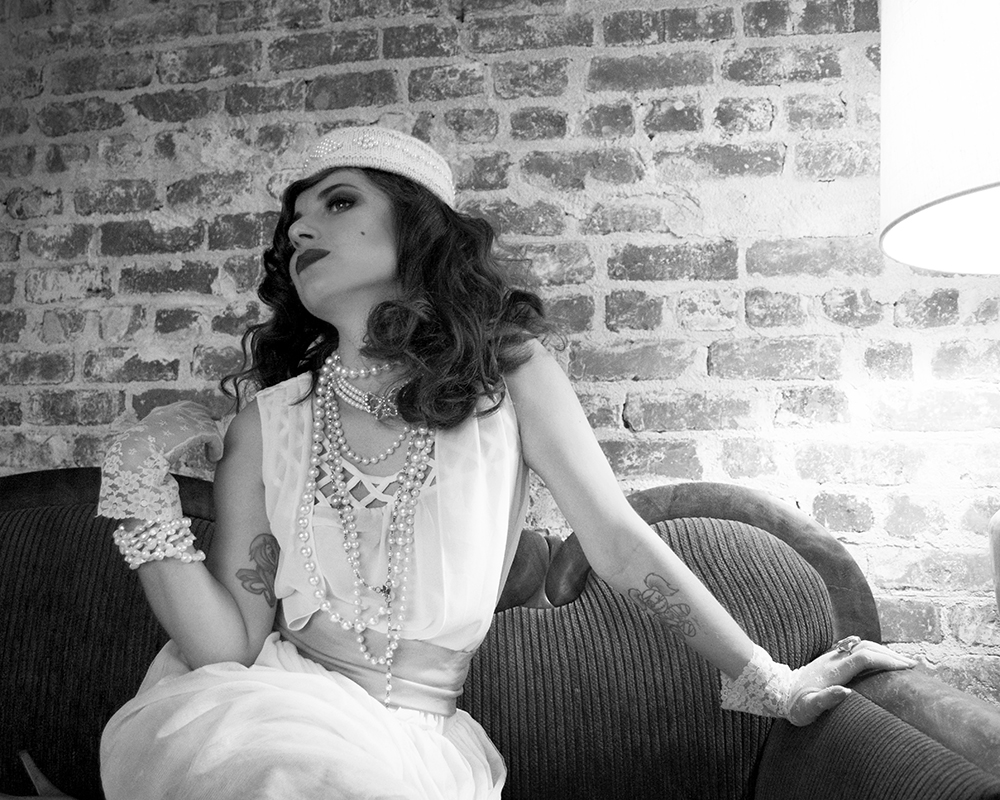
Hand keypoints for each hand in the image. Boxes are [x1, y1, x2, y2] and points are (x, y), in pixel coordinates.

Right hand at [98, 401, 224, 520]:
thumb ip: (156, 442)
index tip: (204, 422)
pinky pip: (213, 436)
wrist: (134, 456)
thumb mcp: (145, 444)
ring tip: (212, 456)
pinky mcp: (196, 429)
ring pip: (208, 424)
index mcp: (160, 414)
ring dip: (213, 441)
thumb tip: (158, 457)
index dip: (196, 413)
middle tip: (214, 434)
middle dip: (208, 421)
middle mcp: (174, 412)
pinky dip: (216, 447)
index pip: (184, 406)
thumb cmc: (135, 456)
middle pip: (199, 411)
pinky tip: (213, 458)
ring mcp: (185, 419)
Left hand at [784, 637, 916, 725]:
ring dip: (883, 651)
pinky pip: (857, 649)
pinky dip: (874, 651)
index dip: (886, 660)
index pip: (865, 657)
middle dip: (891, 654)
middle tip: (912, 664)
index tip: (905, 668)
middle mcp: (835, 659)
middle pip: (867, 647)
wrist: (779, 691)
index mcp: (834, 670)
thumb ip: (826, 699)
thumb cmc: (796, 704)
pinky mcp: (832, 659)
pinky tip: (882, 658)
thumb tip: (846, 692)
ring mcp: (833, 656)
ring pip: (863, 645)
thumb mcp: (809, 707)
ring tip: (902, 662)